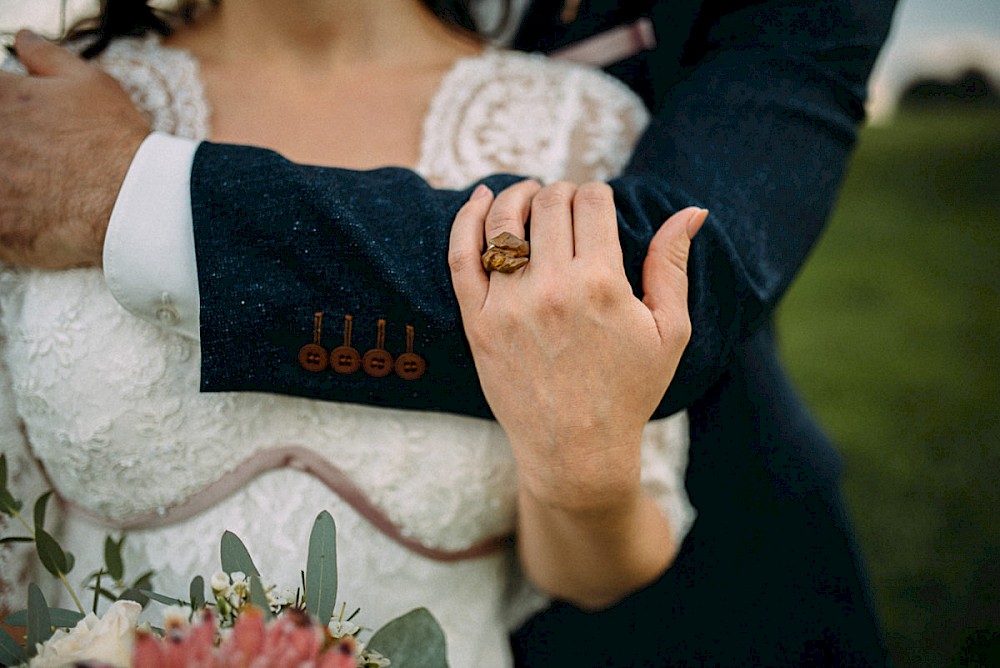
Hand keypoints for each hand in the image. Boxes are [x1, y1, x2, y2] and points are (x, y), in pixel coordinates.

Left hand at [0, 31, 149, 267]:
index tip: (26, 126)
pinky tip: (39, 216)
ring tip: (40, 189)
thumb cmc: (114, 141)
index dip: (11, 113)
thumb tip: (24, 40)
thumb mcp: (90, 84)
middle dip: (12, 148)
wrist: (132, 201)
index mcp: (1, 98)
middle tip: (40, 162)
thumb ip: (47, 57)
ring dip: (11, 182)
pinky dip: (13, 219)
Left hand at [449, 180, 705, 510]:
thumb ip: (672, 266)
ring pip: (503, 220)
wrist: (576, 451)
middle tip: (566, 206)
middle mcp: (552, 288)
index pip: (592, 201)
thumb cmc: (629, 391)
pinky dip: (466, 219)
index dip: (596, 193)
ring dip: (517, 195)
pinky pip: (461, 255)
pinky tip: (481, 199)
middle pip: (548, 203)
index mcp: (602, 283)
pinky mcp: (478, 323)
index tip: (597, 205)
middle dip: (561, 193)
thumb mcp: (670, 331)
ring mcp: (508, 305)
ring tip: (528, 196)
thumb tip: (691, 211)